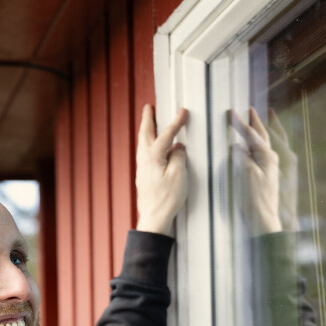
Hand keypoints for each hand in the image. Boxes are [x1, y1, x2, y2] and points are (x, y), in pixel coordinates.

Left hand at [136, 105, 187, 235]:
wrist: (154, 218)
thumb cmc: (168, 198)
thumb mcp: (179, 175)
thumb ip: (179, 156)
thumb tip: (178, 147)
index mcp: (154, 156)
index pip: (167, 134)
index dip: (176, 122)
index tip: (183, 111)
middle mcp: (144, 159)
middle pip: (145, 133)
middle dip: (148, 119)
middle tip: (149, 107)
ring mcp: (141, 168)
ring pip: (142, 143)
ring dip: (146, 130)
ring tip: (149, 122)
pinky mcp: (143, 176)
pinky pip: (144, 153)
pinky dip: (147, 143)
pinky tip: (151, 147)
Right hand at [230, 107, 298, 234]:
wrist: (263, 221)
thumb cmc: (254, 200)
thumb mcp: (245, 175)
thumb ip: (241, 157)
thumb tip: (236, 147)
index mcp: (267, 156)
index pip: (251, 135)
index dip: (239, 123)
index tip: (230, 112)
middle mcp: (271, 160)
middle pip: (262, 135)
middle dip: (256, 122)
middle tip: (250, 110)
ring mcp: (270, 168)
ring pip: (264, 144)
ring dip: (259, 132)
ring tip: (255, 123)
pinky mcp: (266, 177)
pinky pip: (261, 154)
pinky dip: (257, 146)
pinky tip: (253, 148)